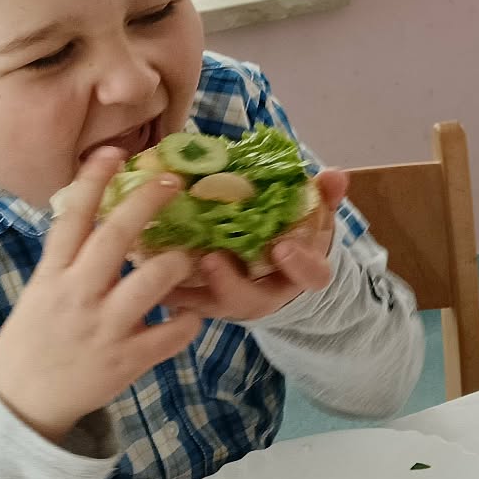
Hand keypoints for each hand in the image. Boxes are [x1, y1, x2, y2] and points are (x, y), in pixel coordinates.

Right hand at [0, 151, 199, 443]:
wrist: (22, 401)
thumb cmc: (37, 335)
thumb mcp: (42, 289)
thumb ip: (70, 255)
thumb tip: (95, 206)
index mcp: (52, 275)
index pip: (71, 218)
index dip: (93, 181)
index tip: (114, 151)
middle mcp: (77, 295)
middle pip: (115, 237)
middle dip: (147, 203)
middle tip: (173, 181)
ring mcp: (103, 328)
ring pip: (150, 283)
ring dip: (177, 262)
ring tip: (192, 254)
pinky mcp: (126, 360)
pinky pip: (170, 334)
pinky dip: (188, 321)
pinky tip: (194, 313)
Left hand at [160, 169, 347, 322]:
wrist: (275, 280)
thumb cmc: (292, 243)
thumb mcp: (315, 221)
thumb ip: (325, 198)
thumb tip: (336, 173)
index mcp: (300, 276)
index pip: (310, 277)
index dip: (298, 264)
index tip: (282, 245)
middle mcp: (265, 296)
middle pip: (248, 300)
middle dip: (229, 281)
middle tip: (212, 258)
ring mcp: (229, 304)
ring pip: (207, 304)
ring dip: (184, 286)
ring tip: (162, 260)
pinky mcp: (201, 304)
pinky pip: (180, 300)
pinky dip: (160, 283)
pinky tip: (141, 260)